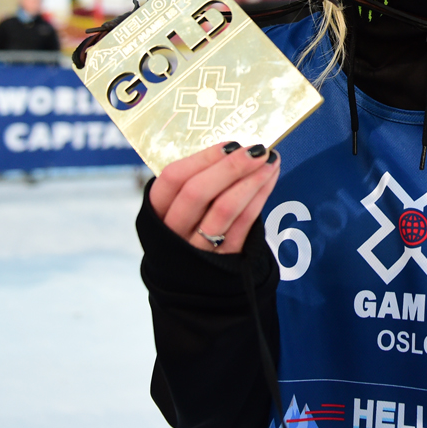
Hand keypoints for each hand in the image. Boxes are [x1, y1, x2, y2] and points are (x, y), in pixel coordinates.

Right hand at [150, 141, 280, 253]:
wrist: (194, 282)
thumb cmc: (188, 231)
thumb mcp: (178, 210)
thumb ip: (195, 183)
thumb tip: (232, 150)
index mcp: (156, 213)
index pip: (172, 179)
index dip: (202, 158)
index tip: (230, 144)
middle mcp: (172, 232)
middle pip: (197, 192)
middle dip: (230, 167)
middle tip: (257, 150)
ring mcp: (198, 249)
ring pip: (224, 209)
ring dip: (251, 180)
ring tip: (270, 161)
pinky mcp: (225, 259)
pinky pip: (244, 225)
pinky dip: (259, 198)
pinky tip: (269, 180)